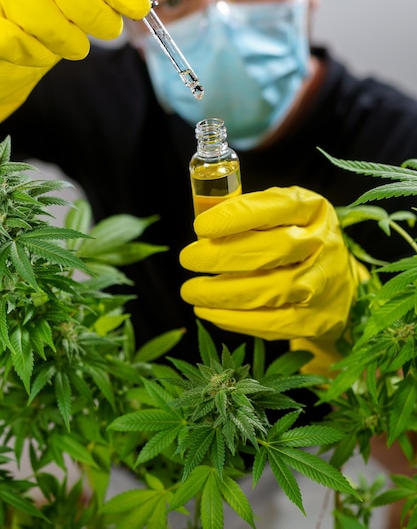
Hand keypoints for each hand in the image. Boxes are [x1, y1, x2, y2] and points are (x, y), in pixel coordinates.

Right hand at [0, 0, 153, 119]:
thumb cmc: (39, 9)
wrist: (1, 39)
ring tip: (73, 44)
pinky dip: (39, 53)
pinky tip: (41, 50)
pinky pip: (16, 41)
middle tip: (109, 29)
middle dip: (95, 12)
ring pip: (39, 13)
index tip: (138, 6)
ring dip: (68, 38)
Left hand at [180, 186, 365, 374]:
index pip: (277, 207)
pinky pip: (269, 323)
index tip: (200, 226)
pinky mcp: (313, 321)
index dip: (236, 217)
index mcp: (312, 209)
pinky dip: (232, 319)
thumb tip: (202, 228)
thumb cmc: (295, 239)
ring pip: (270, 290)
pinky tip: (207, 311)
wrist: (338, 284)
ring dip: (222, 292)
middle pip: (273, 250)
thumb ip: (247, 212)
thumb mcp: (281, 214)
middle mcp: (322, 244)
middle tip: (188, 259)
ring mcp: (321, 284)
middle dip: (222, 256)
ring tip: (190, 290)